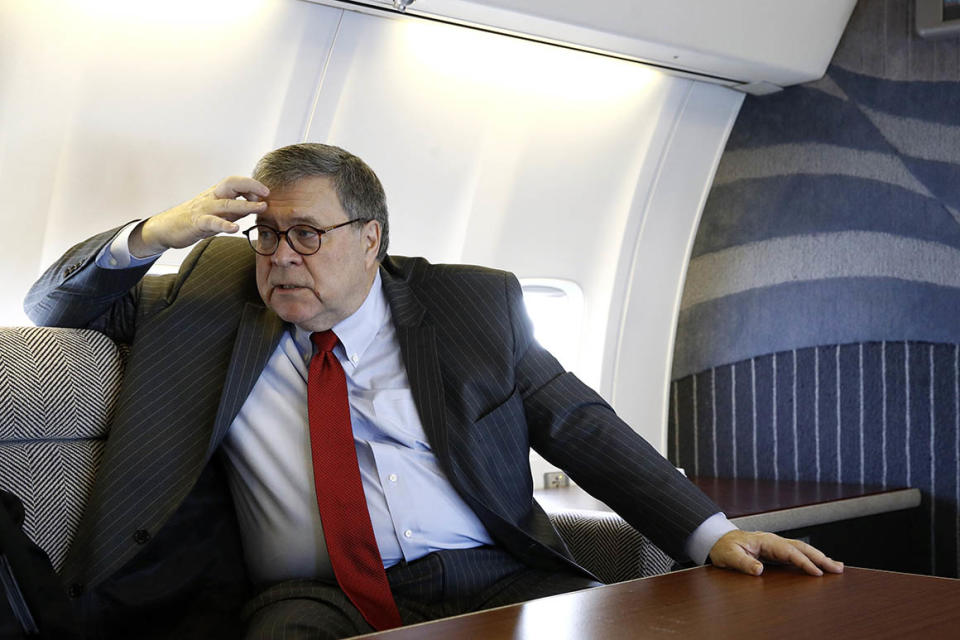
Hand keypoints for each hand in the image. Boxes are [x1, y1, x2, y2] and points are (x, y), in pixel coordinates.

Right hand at [129, 177, 269, 256]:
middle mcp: (211, 197)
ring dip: (245, 205)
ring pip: (226, 204)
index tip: (266, 192)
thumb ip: (236, 209)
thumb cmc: (196, 219)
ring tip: (260, 207)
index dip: (251, 185)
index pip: (236, 183)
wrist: (167, 227)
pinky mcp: (197, 223)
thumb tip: (256, 206)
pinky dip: (224, 225)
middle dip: (250, 186)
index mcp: (217, 194)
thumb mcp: (219, 212)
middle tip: (266, 194)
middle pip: (231, 184)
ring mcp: (204, 209)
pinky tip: (235, 229)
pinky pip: (212, 222)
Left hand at [708, 530, 843, 576]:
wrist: (718, 540)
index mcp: (765, 541)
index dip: (804, 562)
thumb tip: (759, 569)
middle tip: (838, 569)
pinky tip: (821, 565)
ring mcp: (776, 545)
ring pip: (802, 550)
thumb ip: (743, 563)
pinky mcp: (777, 551)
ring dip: (820, 557)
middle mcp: (774, 541)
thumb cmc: (724, 548)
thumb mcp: (729, 557)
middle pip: (801, 548)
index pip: (789, 552)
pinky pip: (797, 554)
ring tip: (837, 567)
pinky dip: (811, 558)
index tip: (817, 572)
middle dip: (821, 558)